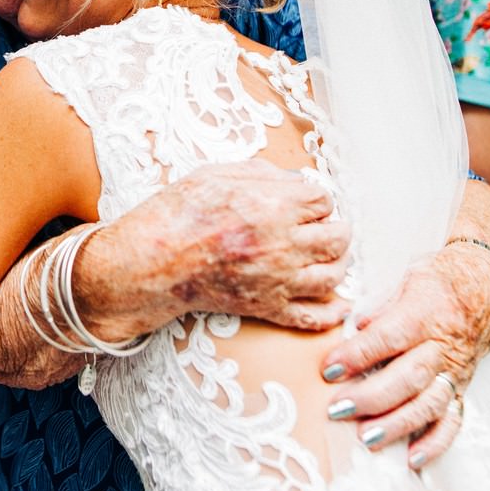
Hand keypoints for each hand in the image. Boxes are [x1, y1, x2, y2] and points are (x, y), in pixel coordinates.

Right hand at [79, 159, 350, 341]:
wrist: (151, 262)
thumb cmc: (176, 214)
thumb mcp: (215, 174)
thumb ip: (261, 173)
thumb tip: (294, 180)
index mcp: (272, 205)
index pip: (324, 199)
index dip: (317, 198)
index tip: (306, 201)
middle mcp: (282, 243)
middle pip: (338, 236)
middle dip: (335, 228)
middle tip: (324, 227)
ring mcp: (277, 279)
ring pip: (333, 275)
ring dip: (337, 264)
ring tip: (327, 257)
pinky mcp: (266, 307)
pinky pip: (312, 317)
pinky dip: (331, 313)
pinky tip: (338, 305)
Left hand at [319, 240, 489, 467]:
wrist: (484, 288)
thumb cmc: (438, 282)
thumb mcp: (408, 279)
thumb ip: (381, 305)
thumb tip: (354, 323)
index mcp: (424, 315)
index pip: (388, 338)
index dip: (358, 355)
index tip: (329, 368)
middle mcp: (441, 347)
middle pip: (408, 377)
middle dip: (371, 397)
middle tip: (338, 408)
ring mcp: (454, 371)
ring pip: (428, 403)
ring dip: (397, 424)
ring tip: (366, 438)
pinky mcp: (461, 389)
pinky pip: (452, 420)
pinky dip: (435, 442)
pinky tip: (413, 458)